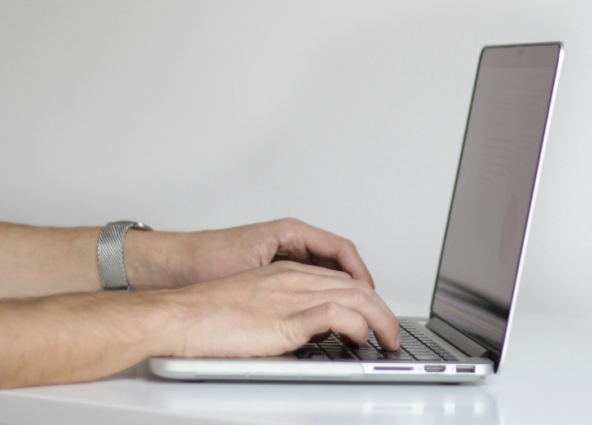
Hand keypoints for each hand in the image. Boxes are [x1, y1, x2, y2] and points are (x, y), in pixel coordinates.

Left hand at [127, 218, 375, 289]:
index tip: (369, 292)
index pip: (340, 249)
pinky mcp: (272, 268)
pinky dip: (320, 293)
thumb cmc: (201, 260)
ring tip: (351, 311)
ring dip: (339, 289)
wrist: (168, 265)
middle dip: (355, 283)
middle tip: (367, 307)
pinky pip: (308, 278)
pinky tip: (322, 312)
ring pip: (324, 270)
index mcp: (289, 232)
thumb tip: (318, 302)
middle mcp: (289, 239)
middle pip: (337, 259)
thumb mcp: (251, 273)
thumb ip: (286, 286)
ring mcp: (282, 253)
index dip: (359, 272)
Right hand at [158, 262, 400, 357]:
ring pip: (356, 297)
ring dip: (380, 320)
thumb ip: (285, 315)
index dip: (365, 298)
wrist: (177, 316)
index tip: (376, 316)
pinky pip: (337, 316)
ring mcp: (292, 296)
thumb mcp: (254, 309)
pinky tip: (362, 339)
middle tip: (392, 333)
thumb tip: (309, 336)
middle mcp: (294, 279)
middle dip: (383, 310)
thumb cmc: (204, 316)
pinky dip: (358, 326)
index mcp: (286, 273)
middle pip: (356, 286)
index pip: (341, 279)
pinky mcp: (286, 318)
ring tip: (388, 340)